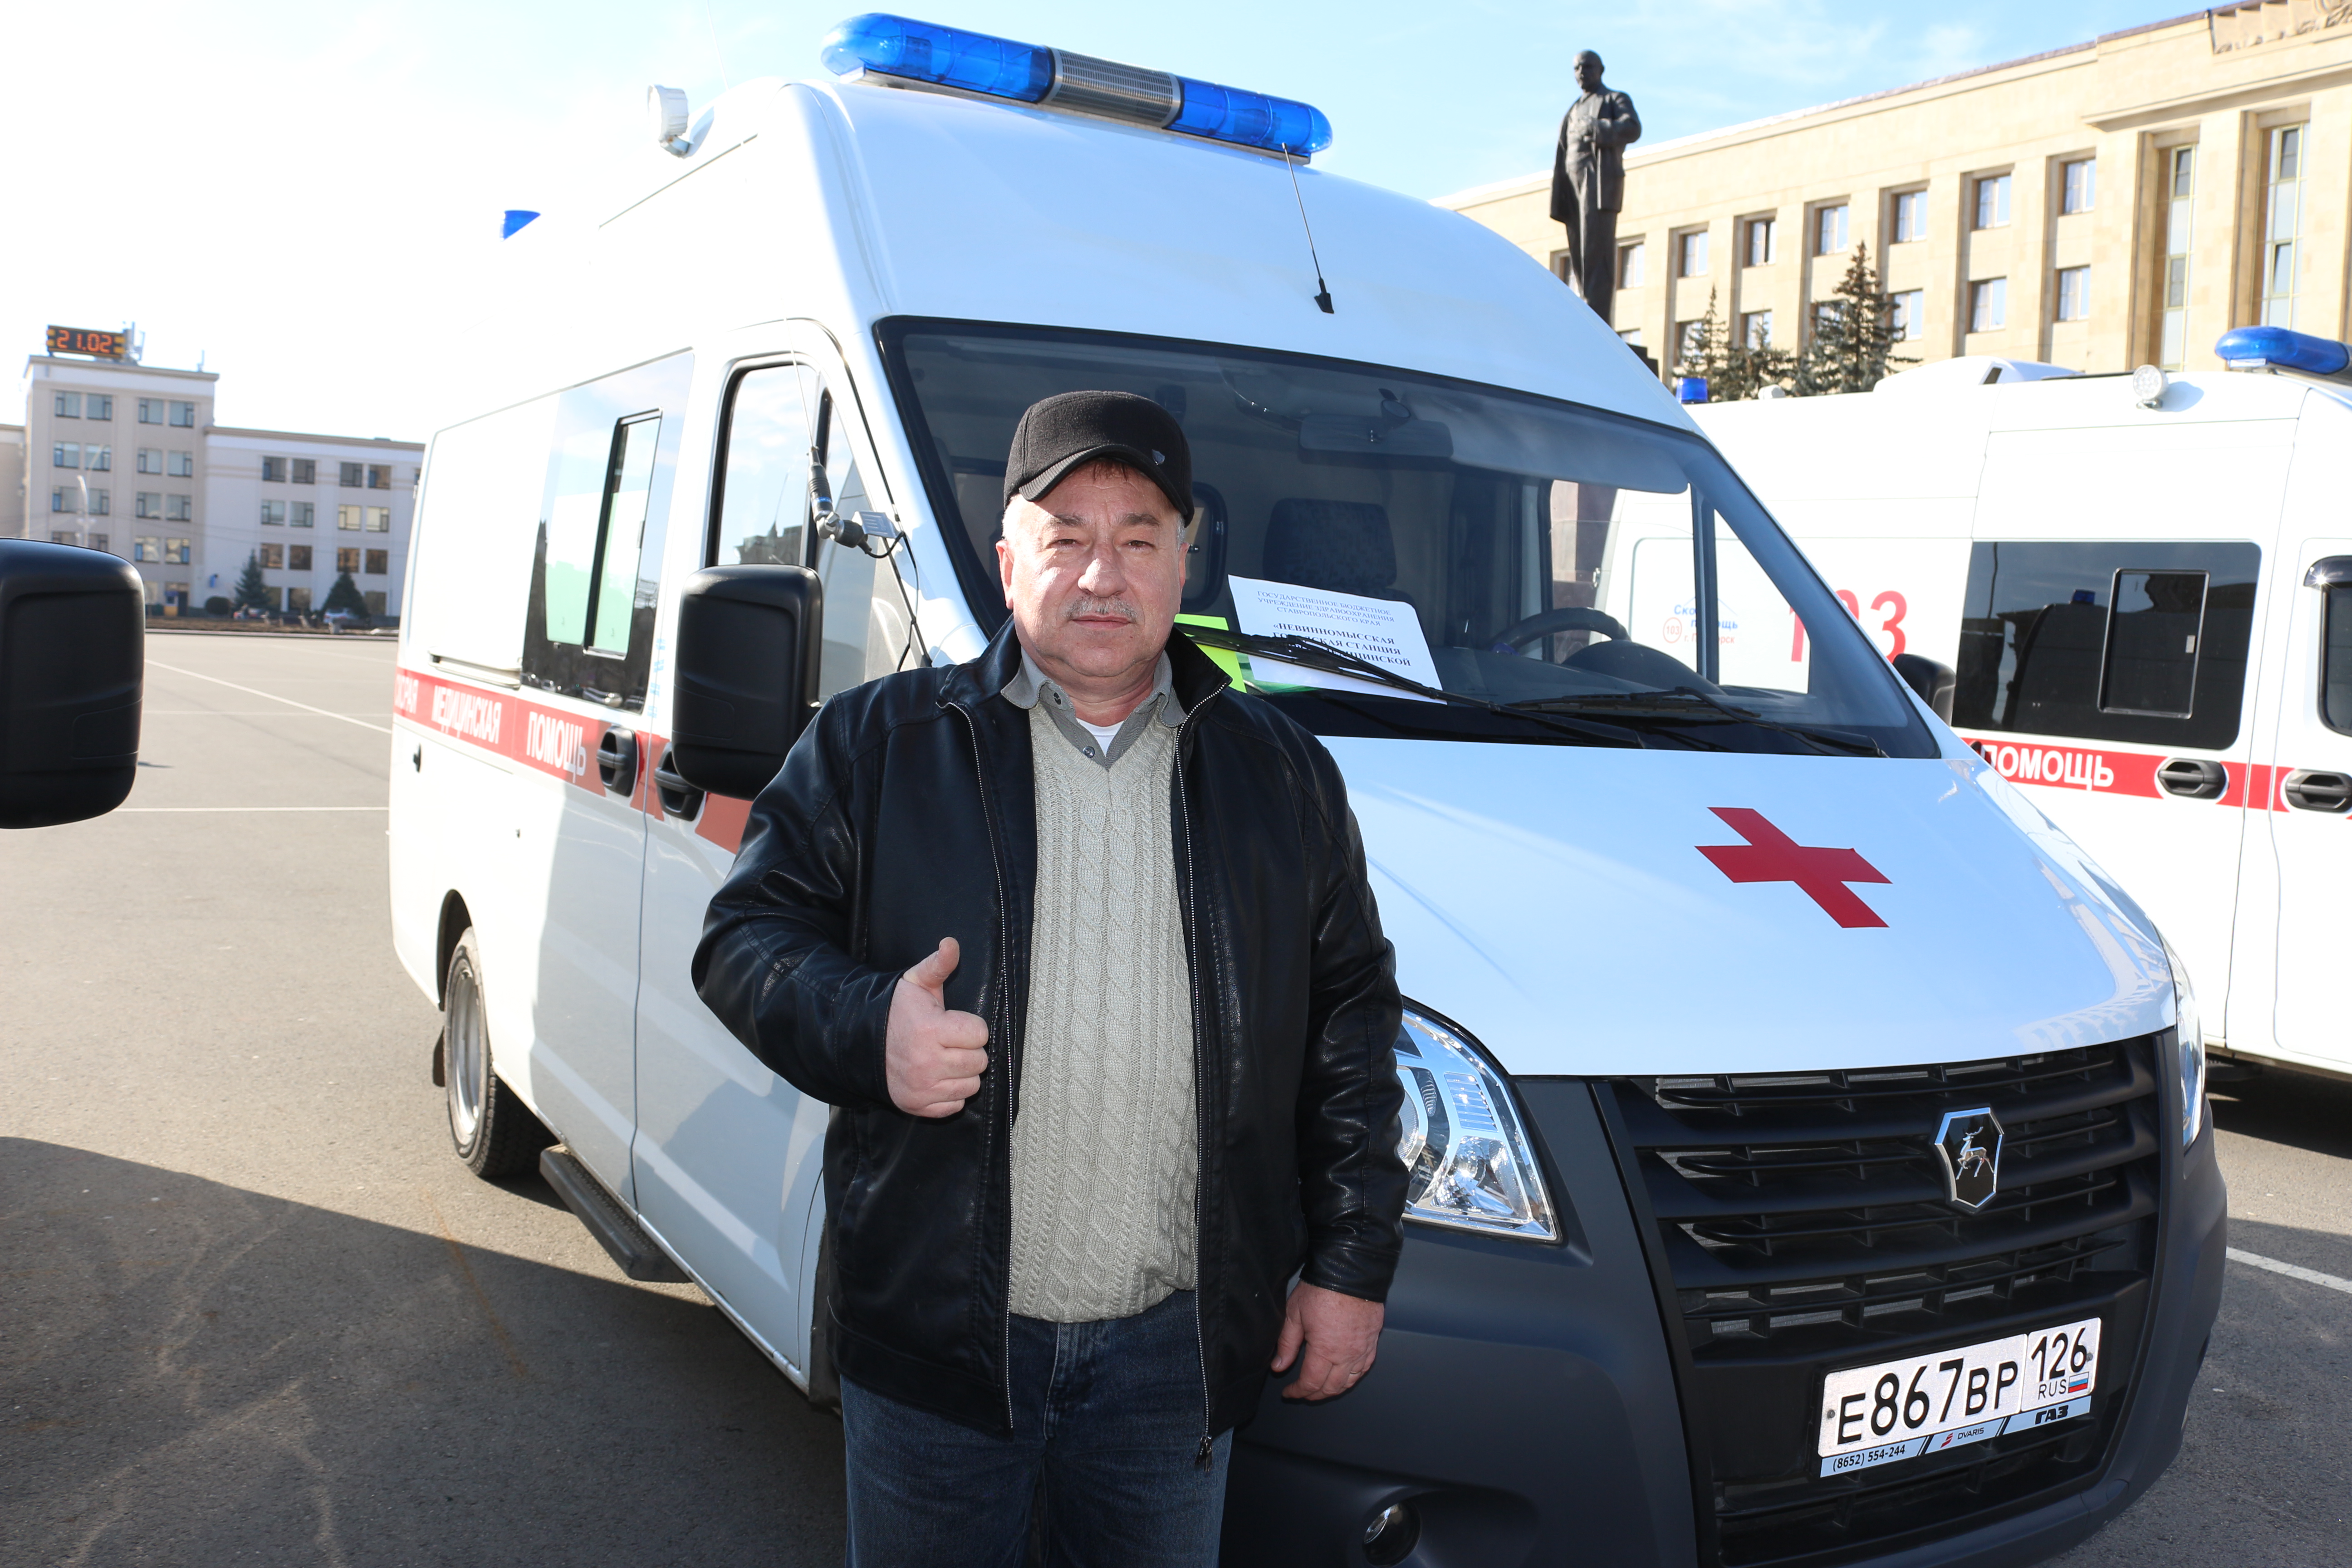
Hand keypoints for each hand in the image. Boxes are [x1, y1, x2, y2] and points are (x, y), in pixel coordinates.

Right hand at [885, 938, 989, 1117]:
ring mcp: (922, 1088)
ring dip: (963, 1072)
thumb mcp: (916, 982)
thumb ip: (939, 964)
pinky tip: (937, 1077)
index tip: (954, 1024)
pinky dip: (951, 1092)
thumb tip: (952, 944)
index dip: (970, 1027)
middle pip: (979, 1061)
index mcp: (931, 1030)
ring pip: (972, 1084)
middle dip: (968, 1049)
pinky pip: (956, 1104)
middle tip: (949, 1042)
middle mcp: (927, 1062)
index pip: (980, 1034)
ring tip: (945, 1059)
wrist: (860, 1041)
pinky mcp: (918, 1106)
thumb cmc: (895, 1011)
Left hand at [1271, 1282, 1382, 1400]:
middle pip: (1331, 1388)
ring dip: (1334, 1389)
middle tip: (1303, 1393)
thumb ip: (1287, 1344)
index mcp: (1325, 1350)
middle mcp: (1346, 1355)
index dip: (1298, 1392)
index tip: (1289, 1393)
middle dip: (1315, 1395)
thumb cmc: (1322, 1289)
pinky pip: (1364, 1367)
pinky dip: (1352, 1377)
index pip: (1311, 1383)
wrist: (1351, 1272)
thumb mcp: (1295, 1314)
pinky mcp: (1372, 1341)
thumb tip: (1278, 1367)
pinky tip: (1344, 1375)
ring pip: (1350, 1381)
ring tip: (1322, 1389)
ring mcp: (1363, 1349)